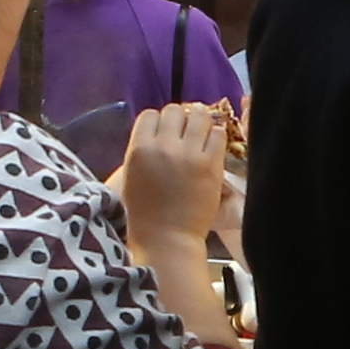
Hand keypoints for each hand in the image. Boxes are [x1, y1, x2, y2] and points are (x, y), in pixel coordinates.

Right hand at [117, 101, 229, 253]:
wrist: (167, 238)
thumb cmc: (144, 213)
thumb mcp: (131, 176)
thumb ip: (142, 150)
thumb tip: (158, 131)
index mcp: (138, 149)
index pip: (150, 115)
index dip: (159, 122)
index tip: (165, 134)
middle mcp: (163, 146)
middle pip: (175, 110)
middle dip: (180, 121)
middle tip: (185, 136)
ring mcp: (188, 154)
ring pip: (199, 116)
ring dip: (200, 125)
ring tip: (201, 139)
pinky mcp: (211, 164)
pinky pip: (219, 134)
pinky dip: (216, 138)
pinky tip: (212, 149)